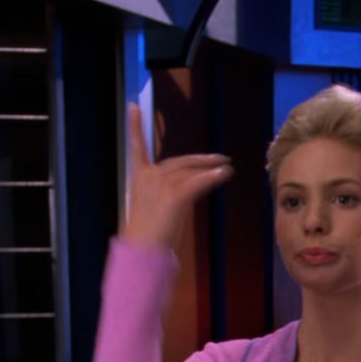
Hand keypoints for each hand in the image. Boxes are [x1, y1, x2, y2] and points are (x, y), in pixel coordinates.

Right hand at [119, 103, 233, 250]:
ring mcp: (159, 185)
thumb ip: (163, 198)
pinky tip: (225, 174)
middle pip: (178, 162)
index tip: (132, 107)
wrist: (141, 255)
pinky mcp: (174, 196)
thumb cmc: (145, 241)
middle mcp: (147, 178)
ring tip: (228, 168)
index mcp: (137, 180)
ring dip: (211, 168)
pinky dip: (213, 177)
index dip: (134, 127)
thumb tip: (181, 196)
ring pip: (190, 171)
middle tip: (220, 159)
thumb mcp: (151, 212)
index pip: (137, 149)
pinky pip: (198, 182)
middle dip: (200, 161)